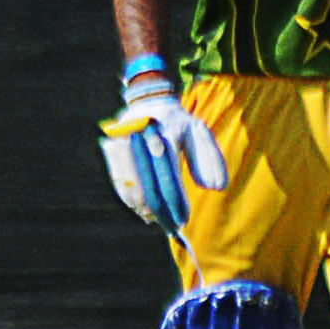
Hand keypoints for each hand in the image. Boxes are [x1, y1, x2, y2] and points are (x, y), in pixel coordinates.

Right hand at [99, 83, 228, 233]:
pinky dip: (129, 197)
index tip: (183, 219)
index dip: (176, 202)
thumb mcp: (200, 134)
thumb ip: (210, 160)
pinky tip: (140, 209)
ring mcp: (125, 143)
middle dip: (159, 211)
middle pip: (148, 186)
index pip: (171, 178)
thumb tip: (217, 188)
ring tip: (155, 221)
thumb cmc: (180, 122)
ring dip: (141, 208)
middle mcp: (144, 139)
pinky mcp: (112, 148)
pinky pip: (119, 180)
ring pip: (131, 186)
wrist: (149, 100)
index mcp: (169, 135)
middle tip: (170, 227)